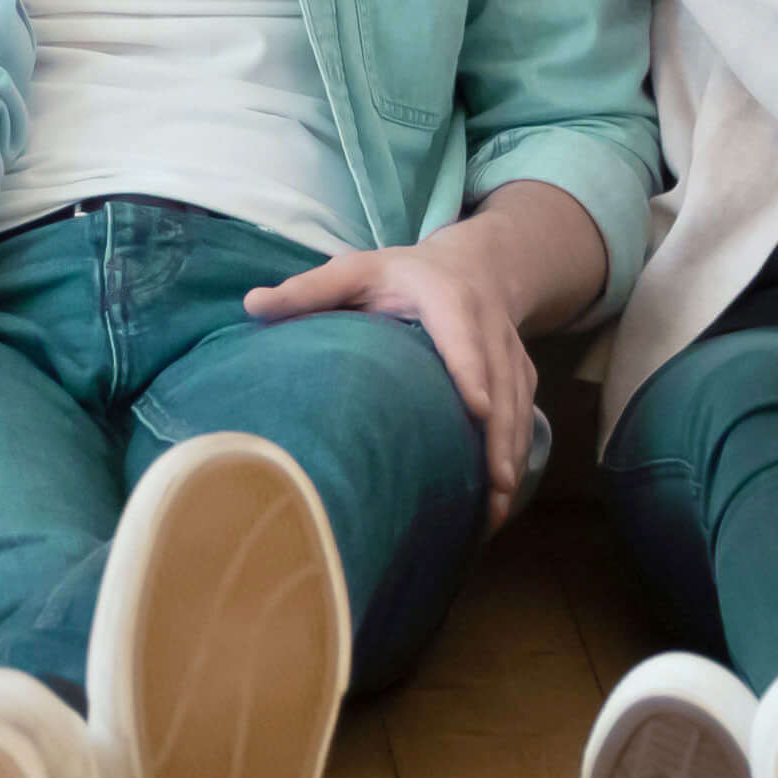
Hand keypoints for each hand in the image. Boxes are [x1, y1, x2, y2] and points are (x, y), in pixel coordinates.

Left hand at [244, 231, 540, 527]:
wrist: (477, 265)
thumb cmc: (401, 275)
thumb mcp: (357, 270)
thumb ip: (309, 289)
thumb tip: (251, 306)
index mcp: (447, 298)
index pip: (463, 336)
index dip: (472, 371)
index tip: (477, 409)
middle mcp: (489, 327)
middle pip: (502, 385)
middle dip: (500, 437)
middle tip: (495, 488)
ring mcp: (511, 355)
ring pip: (519, 408)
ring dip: (512, 459)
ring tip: (497, 512)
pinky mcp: (522, 376)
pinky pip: (526, 418)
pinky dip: (518, 458)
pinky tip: (501, 499)